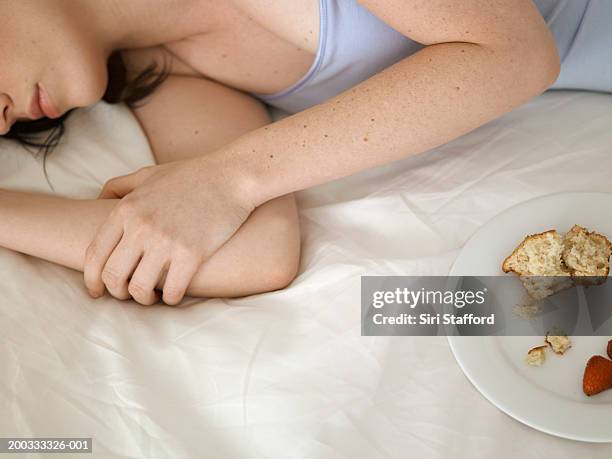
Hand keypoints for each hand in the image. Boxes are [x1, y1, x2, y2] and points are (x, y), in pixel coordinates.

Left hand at [85, 156, 254, 304]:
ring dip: (143, 299)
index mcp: (126, 210)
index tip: (96, 290)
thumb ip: (120, 185)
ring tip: (152, 295)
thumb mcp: (148, 174)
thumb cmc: (192, 175)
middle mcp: (141, 227)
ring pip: (139, 290)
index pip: (95, 254)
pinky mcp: (192, 254)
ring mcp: (166, 242)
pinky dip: (170, 298)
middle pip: (113, 276)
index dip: (91, 279)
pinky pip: (172, 292)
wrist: (232, 176)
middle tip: (127, 294)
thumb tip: (98, 198)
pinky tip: (174, 293)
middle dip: (117, 293)